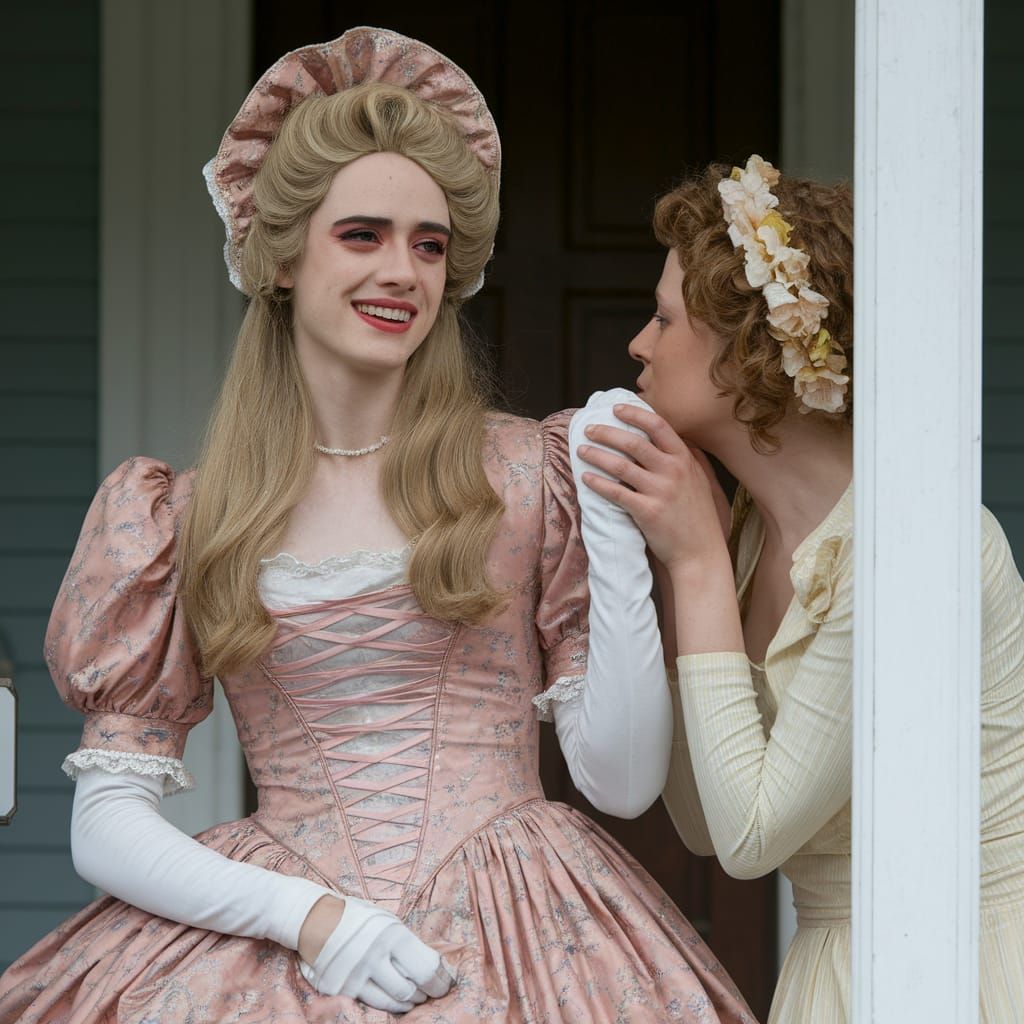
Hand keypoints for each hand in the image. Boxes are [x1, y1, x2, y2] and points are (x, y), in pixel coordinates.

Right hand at [299, 894, 452, 1012]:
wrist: (316, 919)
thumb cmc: (360, 919)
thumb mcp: (388, 922)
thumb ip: (407, 944)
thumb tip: (435, 966)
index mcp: (392, 934)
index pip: (427, 967)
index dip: (441, 980)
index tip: (446, 984)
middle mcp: (375, 955)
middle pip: (412, 989)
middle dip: (426, 994)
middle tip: (431, 992)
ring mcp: (356, 974)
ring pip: (393, 1002)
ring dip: (409, 1003)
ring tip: (414, 997)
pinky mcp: (341, 988)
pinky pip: (372, 1004)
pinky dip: (389, 1005)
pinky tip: (395, 1001)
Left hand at [576, 403, 729, 574]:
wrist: (701, 553)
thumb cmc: (699, 518)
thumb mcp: (703, 482)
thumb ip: (692, 458)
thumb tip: (681, 437)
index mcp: (685, 460)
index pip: (658, 426)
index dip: (635, 414)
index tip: (616, 409)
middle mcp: (673, 471)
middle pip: (634, 442)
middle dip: (607, 432)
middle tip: (589, 429)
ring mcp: (660, 491)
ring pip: (621, 466)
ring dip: (597, 455)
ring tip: (582, 450)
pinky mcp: (647, 511)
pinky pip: (616, 493)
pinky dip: (598, 483)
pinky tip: (586, 478)